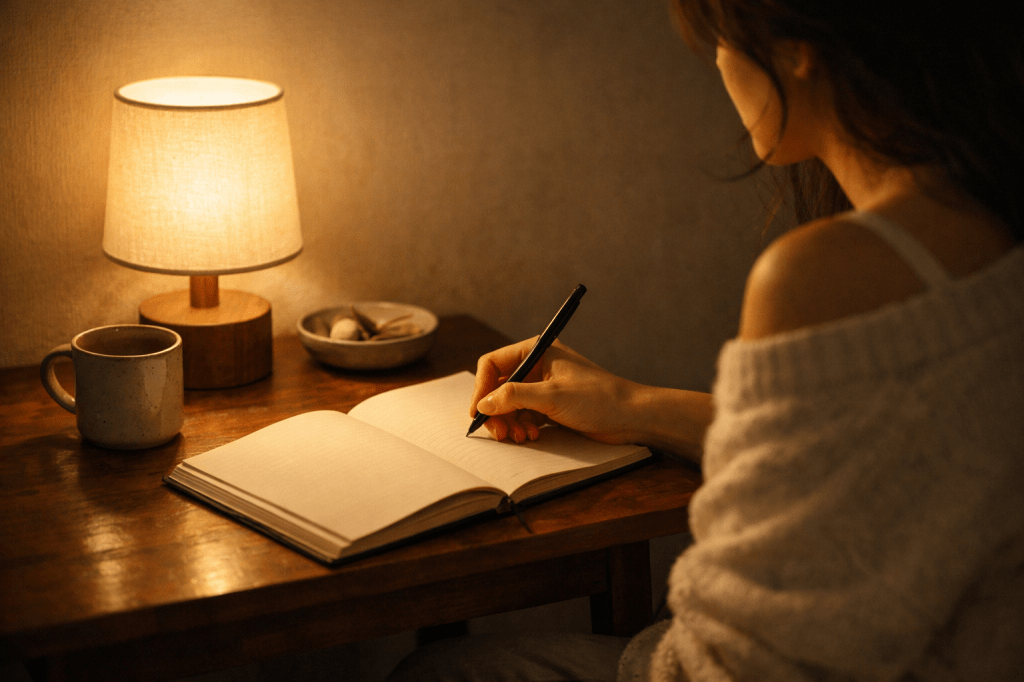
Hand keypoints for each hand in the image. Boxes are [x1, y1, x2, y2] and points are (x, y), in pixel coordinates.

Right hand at [469, 338, 642, 444]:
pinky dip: (522, 427)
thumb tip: (483, 404)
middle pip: (498, 387)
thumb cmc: (598, 398)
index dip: (481, 388)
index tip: (477, 413)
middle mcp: (537, 366)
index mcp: (536, 351)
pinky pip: (523, 416)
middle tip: (499, 434)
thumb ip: (514, 397)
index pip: (493, 364)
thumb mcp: (552, 396)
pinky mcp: (550, 406)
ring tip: (519, 437)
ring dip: (509, 423)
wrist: (631, 416)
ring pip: (509, 405)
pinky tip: (532, 436)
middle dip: (496, 412)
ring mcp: (543, 387)